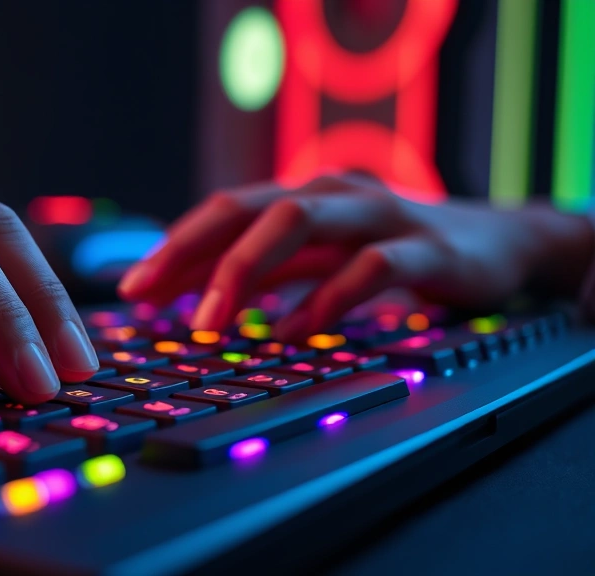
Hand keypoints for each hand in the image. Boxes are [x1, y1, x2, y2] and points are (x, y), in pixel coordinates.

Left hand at [118, 174, 593, 341]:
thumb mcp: (319, 259)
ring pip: (299, 223)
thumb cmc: (395, 251)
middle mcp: (333, 194)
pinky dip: (325, 302)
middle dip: (192, 252)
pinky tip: (294, 334)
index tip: (131, 287)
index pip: (224, 211)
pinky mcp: (425, 248)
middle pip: (248, 208)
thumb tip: (194, 304)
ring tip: (208, 322)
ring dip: (245, 271)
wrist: (500, 244)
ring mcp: (380, 215)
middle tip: (148, 298)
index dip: (174, 246)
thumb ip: (265, 275)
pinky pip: (368, 268)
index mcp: (304, 196)